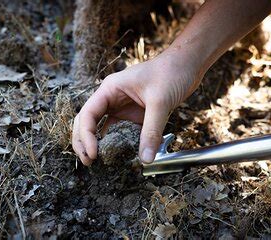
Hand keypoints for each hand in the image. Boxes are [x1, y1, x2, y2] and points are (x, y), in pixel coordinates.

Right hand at [72, 51, 200, 165]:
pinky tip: (118, 155)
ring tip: (96, 162)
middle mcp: (111, 98)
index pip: (88, 114)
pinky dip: (117, 143)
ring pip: (102, 128)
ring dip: (97, 144)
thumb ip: (151, 130)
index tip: (93, 154)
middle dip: (83, 141)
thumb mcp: (160, 102)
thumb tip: (145, 158)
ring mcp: (122, 107)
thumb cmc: (171, 72)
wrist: (187, 64)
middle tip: (88, 161)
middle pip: (88, 122)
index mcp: (109, 89)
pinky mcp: (133, 114)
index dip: (86, 136)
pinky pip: (121, 131)